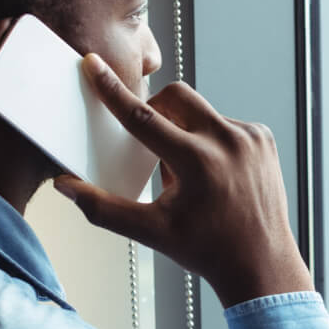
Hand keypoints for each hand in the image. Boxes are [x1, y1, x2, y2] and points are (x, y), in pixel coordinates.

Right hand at [53, 53, 313, 307]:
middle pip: (176, 97)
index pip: (142, 117)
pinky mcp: (264, 137)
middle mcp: (228, 142)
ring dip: (186, 131)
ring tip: (191, 174)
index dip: (112, 91)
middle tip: (153, 144)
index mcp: (197, 162)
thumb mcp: (150, 232)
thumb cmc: (205, 249)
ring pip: (201, 111)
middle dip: (157, 111)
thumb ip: (102, 208)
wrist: (261, 262)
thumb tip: (65, 185)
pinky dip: (211, 139)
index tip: (94, 65)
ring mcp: (251, 137)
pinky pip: (225, 122)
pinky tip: (215, 173)